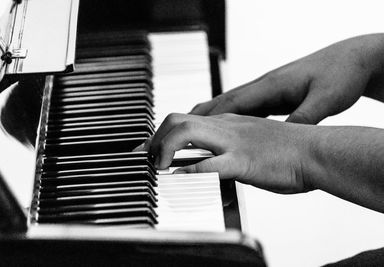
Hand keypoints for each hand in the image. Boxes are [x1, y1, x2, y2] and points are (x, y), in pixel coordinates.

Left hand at [145, 113, 316, 193]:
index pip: (189, 120)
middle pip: (179, 120)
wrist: (318, 151)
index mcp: (230, 122)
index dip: (164, 133)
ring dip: (166, 149)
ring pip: (186, 133)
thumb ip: (233, 150)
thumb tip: (217, 166)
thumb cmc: (291, 152)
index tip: (151, 148)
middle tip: (148, 157)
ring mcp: (234, 141)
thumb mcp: (255, 144)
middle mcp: (227, 126)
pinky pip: (209, 164)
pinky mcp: (243, 161)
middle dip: (157, 138)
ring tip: (159, 168)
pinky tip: (177, 179)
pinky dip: (188, 172)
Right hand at [191, 34, 383, 123]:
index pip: (233, 102)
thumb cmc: (341, 75)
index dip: (210, 118)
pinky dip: (227, 119)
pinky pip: (243, 109)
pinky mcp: (273, 97)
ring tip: (191, 132)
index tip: (190, 132)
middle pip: (223, 101)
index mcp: (271, 85)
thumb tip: (284, 136)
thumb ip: (303, 118)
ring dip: (210, 118)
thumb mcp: (325, 100)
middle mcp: (264, 86)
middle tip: (178, 131)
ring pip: (230, 105)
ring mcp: (267, 90)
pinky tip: (223, 130)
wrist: (353, 61)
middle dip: (199, 116)